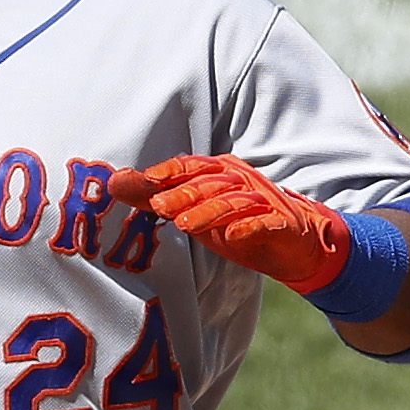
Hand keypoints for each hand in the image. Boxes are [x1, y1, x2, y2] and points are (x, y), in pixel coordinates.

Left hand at [109, 154, 349, 291]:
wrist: (295, 243)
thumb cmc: (237, 222)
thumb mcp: (192, 211)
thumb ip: (155, 197)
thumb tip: (114, 183)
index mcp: (218, 173)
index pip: (190, 166)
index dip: (169, 171)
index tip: (144, 181)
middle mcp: (240, 181)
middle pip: (208, 183)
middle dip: (183, 193)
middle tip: (158, 205)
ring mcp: (263, 201)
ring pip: (234, 202)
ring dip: (208, 211)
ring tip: (184, 224)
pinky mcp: (282, 224)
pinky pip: (265, 222)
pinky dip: (249, 227)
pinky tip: (233, 236)